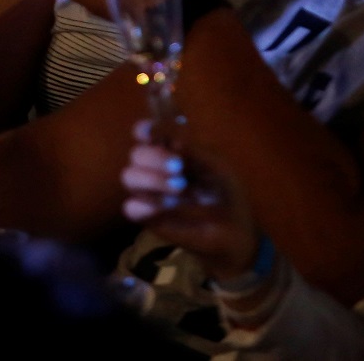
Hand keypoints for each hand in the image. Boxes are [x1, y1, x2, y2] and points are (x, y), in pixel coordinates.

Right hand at [120, 121, 260, 281]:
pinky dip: (144, 205)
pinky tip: (165, 207)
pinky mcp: (147, 218)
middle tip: (178, 167)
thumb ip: (197, 151)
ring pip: (129, 177)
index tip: (151, 132)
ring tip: (179, 188)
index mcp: (171, 151)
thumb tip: (173, 142)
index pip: (147, 132)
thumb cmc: (228, 195)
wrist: (235, 235)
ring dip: (151, 178)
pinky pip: (130, 207)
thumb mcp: (220, 168)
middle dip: (154, 156)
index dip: (145, 129)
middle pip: (136, 153)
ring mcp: (149, 193)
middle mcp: (155, 169)